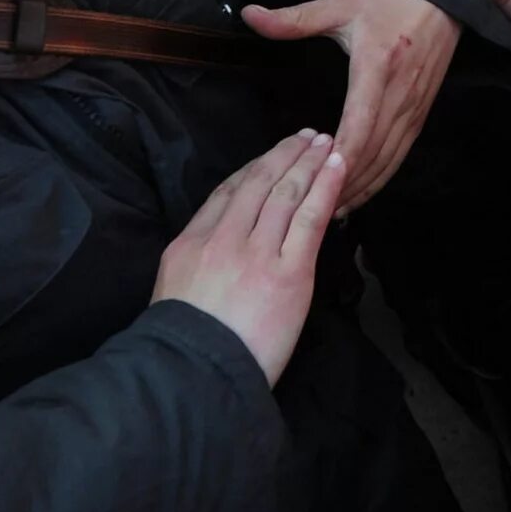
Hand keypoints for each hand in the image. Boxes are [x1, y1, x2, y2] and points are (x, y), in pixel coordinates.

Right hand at [153, 129, 343, 384]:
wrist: (194, 374)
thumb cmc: (184, 349)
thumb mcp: (172, 293)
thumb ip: (196, 264)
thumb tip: (217, 254)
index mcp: (190, 243)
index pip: (226, 193)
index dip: (254, 169)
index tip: (271, 157)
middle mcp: (223, 239)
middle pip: (258, 183)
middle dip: (285, 155)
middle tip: (306, 137)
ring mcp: (258, 253)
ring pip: (286, 193)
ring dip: (309, 163)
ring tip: (325, 143)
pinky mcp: (289, 273)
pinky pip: (311, 218)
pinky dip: (326, 186)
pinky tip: (337, 167)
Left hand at [240, 0, 455, 210]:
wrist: (441, 1)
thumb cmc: (387, 4)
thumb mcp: (341, 4)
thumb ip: (295, 17)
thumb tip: (249, 14)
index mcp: (377, 68)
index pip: (361, 122)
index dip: (340, 154)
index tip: (315, 175)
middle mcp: (399, 95)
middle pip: (373, 151)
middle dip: (343, 181)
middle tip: (309, 203)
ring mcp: (413, 110)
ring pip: (388, 160)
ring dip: (360, 187)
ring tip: (328, 208)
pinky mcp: (420, 117)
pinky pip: (399, 157)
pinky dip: (378, 180)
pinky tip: (356, 194)